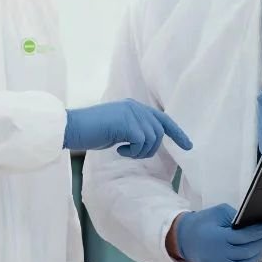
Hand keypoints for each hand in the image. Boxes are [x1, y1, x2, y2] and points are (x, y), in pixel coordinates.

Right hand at [64, 99, 192, 157]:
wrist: (72, 127)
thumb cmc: (91, 131)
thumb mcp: (117, 129)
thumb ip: (133, 130)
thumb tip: (148, 141)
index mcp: (134, 107)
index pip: (163, 119)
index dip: (177, 133)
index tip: (189, 146)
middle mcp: (136, 107)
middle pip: (159, 131)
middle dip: (151, 149)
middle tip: (132, 153)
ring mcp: (131, 113)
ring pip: (152, 139)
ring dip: (140, 151)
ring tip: (123, 151)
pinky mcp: (126, 123)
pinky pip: (141, 142)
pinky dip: (132, 151)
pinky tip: (119, 150)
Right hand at [173, 205, 261, 261]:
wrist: (184, 238)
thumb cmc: (204, 224)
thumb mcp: (220, 212)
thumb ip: (237, 217)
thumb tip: (257, 224)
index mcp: (218, 238)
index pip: (246, 237)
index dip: (261, 232)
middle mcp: (217, 256)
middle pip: (248, 253)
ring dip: (256, 257)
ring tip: (260, 247)